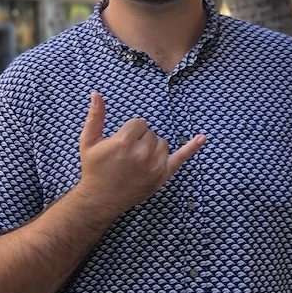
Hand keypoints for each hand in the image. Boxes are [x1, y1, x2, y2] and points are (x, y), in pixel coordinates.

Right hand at [74, 92, 205, 217]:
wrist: (100, 199)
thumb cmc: (94, 168)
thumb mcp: (88, 141)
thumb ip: (95, 117)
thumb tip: (96, 93)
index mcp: (124, 142)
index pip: (139, 123)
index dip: (129, 131)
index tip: (121, 143)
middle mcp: (142, 153)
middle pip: (151, 133)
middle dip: (140, 139)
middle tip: (127, 155)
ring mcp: (155, 165)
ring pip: (162, 143)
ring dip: (153, 147)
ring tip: (138, 160)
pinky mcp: (162, 175)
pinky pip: (181, 157)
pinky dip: (192, 147)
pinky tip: (202, 138)